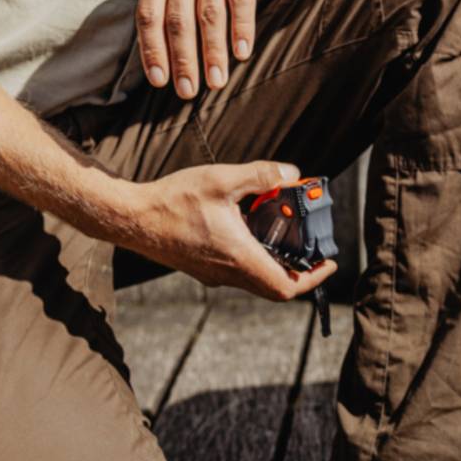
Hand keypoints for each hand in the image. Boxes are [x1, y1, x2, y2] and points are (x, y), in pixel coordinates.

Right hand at [114, 158, 337, 302]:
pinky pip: (239, 272)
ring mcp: (213, 275)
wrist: (131, 218)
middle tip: (314, 250)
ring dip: (277, 264)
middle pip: (275, 288)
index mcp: (239, 258)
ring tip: (288, 236)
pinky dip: (256, 259)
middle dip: (300, 272)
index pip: (286, 287)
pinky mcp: (202, 269)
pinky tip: (254, 230)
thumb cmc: (173, 200)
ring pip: (256, 280)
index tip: (329, 264)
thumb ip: (261, 175)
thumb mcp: (222, 180)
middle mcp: (228, 274)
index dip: (313, 279)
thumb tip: (293, 172)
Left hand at [136, 0, 280, 97]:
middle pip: (177, 18)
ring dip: (212, 51)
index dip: (152, 50)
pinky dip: (242, 26)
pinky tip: (244, 50)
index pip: (148, 13)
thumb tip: (157, 35)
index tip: (160, 82)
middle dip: (182, 59)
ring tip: (218, 81)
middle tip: (188, 92)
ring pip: (209, 11)